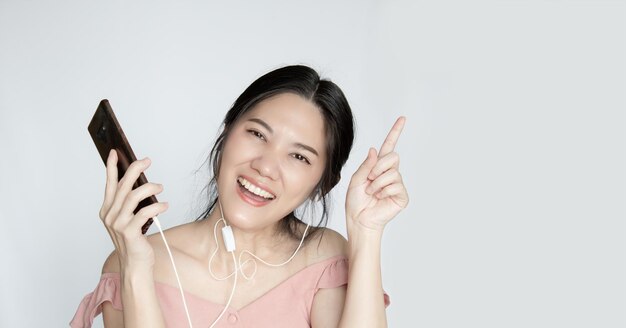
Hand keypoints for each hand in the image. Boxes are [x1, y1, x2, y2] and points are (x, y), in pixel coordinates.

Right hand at [99, 149, 168, 267]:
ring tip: (161, 187)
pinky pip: (144, 212)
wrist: (135, 266)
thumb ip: (131, 203)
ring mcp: (118, 224)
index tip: (115, 152)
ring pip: (133, 196)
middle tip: (147, 161)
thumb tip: (143, 183)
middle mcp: (110, 216)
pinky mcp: (130, 233)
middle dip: (135, 169)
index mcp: (108, 210)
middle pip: (122, 186)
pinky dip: (157, 206)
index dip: (112, 167)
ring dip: (150, 188)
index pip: (109, 184)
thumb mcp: (130, 219)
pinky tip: (165, 205)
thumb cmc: (135, 241)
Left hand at [346, 117, 408, 231]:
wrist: (358, 220)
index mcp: (378, 167)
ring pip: (392, 171)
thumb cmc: (356, 202)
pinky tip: (379, 198)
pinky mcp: (402, 196)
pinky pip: (396, 184)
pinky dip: (383, 190)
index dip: (395, 132)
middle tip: (370, 179)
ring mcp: (397, 184)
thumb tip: (376, 150)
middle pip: (393, 156)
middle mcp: (390, 173)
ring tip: (372, 192)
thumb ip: (366, 165)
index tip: (402, 119)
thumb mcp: (356, 179)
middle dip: (379, 167)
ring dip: (377, 182)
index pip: (388, 146)